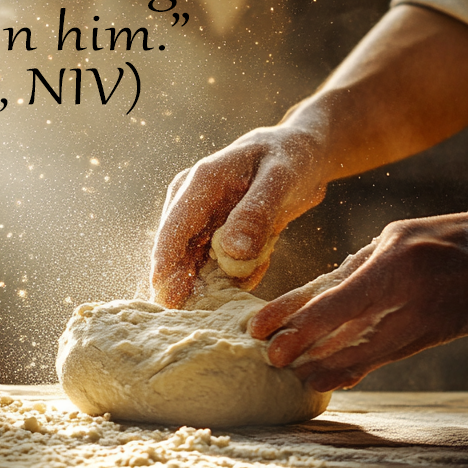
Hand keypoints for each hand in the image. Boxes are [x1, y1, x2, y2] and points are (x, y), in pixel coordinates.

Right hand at [151, 125, 330, 307]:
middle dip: (190, 288)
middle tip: (214, 313)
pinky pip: (218, 269)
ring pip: (195, 267)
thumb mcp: (282, 179)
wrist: (301, 154)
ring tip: (259, 263)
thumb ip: (257, 213)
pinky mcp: (214, 237)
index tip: (169, 304)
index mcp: (199, 184)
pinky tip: (264, 256)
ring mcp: (201, 222)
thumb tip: (232, 252)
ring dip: (221, 281)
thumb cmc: (292, 158)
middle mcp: (190, 203)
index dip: (166, 270)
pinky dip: (239, 273)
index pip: (172, 233)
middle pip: (175, 257)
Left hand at [248, 212, 467, 390]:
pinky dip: (355, 370)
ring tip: (296, 375)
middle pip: (342, 339)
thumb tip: (310, 298)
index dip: (291, 322)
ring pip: (362, 358)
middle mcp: (405, 303)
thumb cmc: (442, 237)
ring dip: (326, 369)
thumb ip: (354, 269)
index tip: (259, 331)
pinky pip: (384, 360)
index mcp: (392, 268)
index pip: (330, 303)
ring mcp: (421, 327)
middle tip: (270, 361)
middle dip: (302, 354)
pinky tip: (332, 377)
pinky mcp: (430, 341)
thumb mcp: (392, 238)